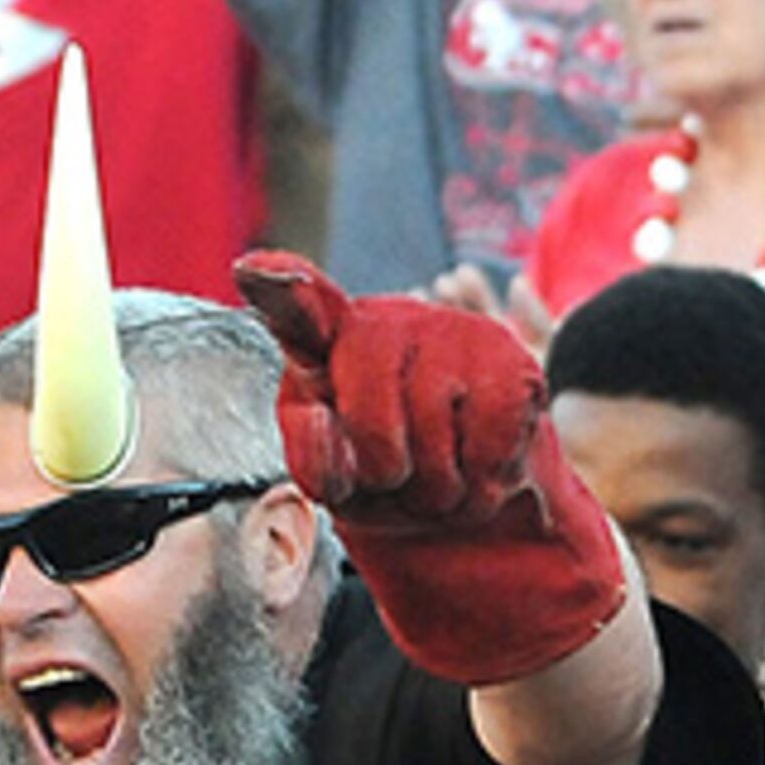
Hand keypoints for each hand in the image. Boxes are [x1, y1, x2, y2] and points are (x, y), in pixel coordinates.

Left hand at [230, 249, 627, 684]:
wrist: (469, 479)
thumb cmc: (385, 468)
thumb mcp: (337, 478)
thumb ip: (315, 461)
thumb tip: (322, 420)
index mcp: (326, 342)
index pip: (300, 311)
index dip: (281, 289)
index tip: (253, 270)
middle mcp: (387, 321)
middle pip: (371, 428)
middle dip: (387, 478)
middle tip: (399, 477)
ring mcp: (453, 334)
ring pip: (433, 453)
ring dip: (438, 494)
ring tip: (440, 476)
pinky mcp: (511, 364)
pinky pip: (488, 456)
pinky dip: (483, 488)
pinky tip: (479, 467)